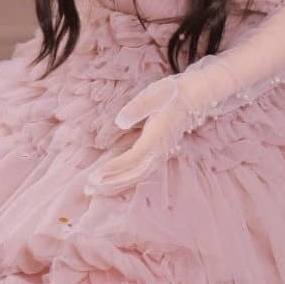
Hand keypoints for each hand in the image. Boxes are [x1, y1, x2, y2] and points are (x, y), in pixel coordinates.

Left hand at [83, 76, 192, 195]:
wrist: (196, 97)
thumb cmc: (172, 94)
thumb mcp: (154, 94)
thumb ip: (137, 108)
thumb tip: (120, 122)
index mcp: (157, 136)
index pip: (135, 157)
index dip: (117, 167)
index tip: (98, 174)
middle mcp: (160, 150)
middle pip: (135, 173)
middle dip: (111, 182)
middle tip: (89, 187)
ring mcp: (161, 154)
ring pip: (138, 176)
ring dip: (116, 184)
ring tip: (95, 188)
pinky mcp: (159, 154)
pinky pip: (142, 173)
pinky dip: (126, 180)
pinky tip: (112, 182)